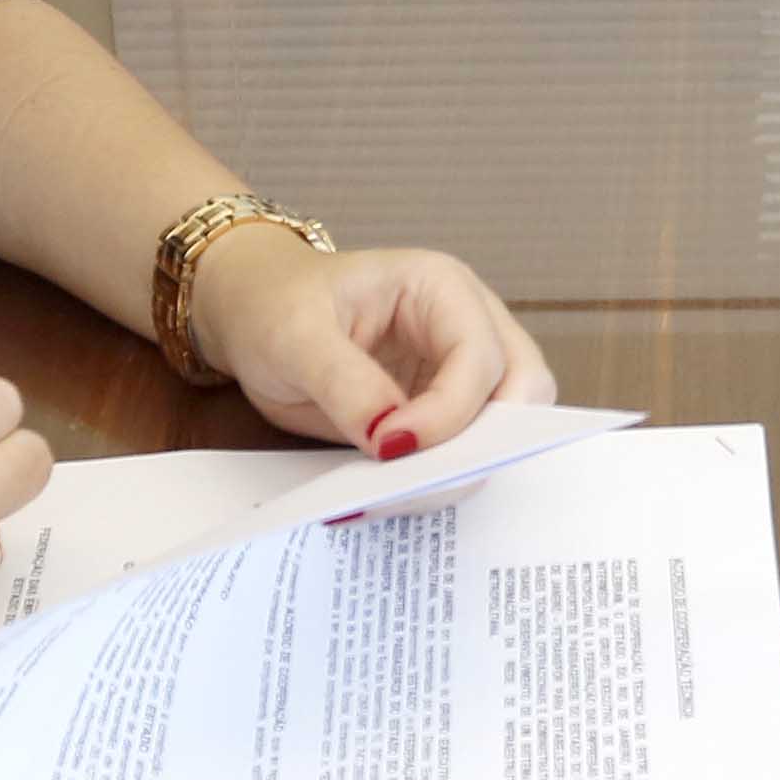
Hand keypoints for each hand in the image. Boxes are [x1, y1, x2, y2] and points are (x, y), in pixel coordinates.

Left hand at [191, 228, 555, 456]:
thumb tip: (392, 442)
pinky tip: (390, 491)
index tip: (391, 451)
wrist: (257, 316)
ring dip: (462, 467)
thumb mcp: (295, 339)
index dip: (447, 412)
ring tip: (393, 493)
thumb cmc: (275, 307)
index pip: (480, 355)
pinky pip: (467, 450)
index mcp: (440, 286)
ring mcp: (462, 368)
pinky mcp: (445, 409)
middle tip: (417, 484)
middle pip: (523, 388)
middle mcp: (469, 323)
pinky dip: (439, 477)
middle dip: (483, 444)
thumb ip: (346, 384)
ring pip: (508, 426)